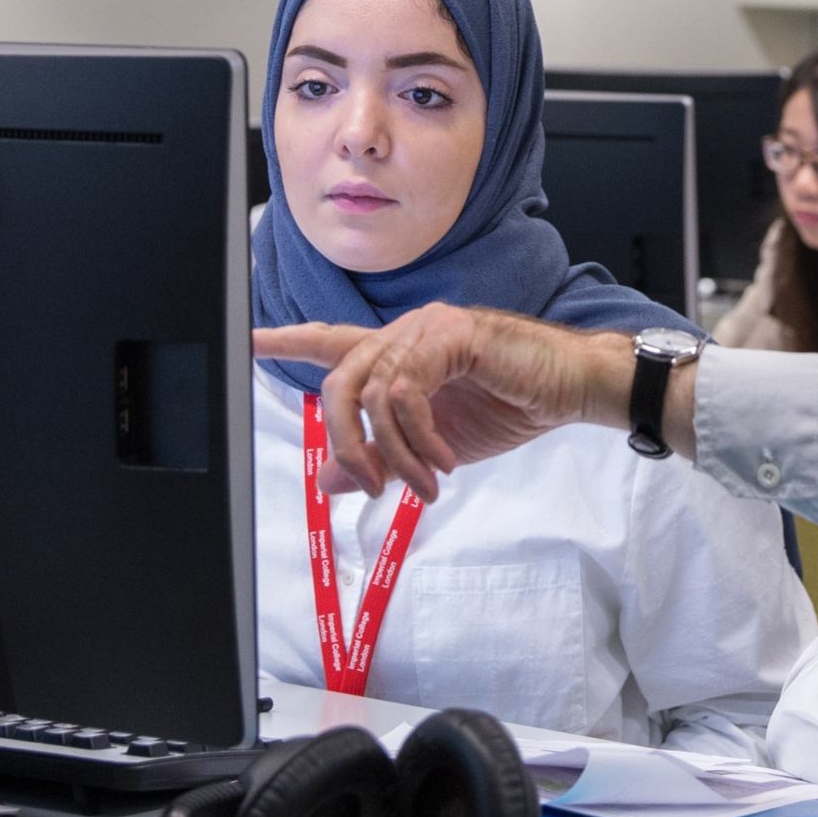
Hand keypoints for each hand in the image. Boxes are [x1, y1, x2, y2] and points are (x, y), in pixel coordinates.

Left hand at [253, 307, 631, 500]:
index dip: (286, 342)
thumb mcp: (434, 447)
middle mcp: (404, 333)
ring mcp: (426, 329)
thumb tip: (329, 481)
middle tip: (370, 488)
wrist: (571, 388)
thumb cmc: (510, 406)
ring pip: (373, 395)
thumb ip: (383, 457)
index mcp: (399, 353)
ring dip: (396, 454)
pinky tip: (446, 461)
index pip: (331, 342)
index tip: (246, 341)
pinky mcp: (450, 335)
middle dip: (344, 442)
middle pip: (339, 383)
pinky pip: (407, 392)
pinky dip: (419, 438)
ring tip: (426, 485)